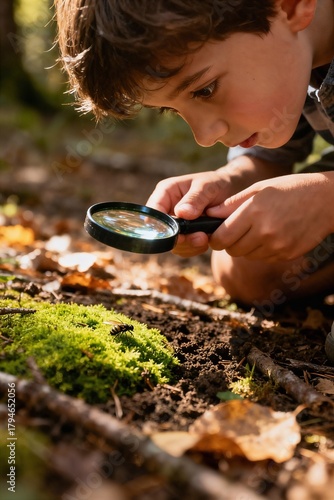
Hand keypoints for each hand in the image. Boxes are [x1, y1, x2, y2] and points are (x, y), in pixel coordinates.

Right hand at [147, 171, 233, 256]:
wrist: (231, 192)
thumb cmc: (217, 184)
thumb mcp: (208, 186)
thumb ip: (195, 198)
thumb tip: (181, 213)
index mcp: (166, 192)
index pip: (153, 212)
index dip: (161, 226)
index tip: (179, 233)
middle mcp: (166, 210)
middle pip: (161, 232)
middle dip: (180, 239)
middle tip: (201, 237)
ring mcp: (174, 225)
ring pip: (172, 243)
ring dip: (189, 245)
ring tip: (206, 238)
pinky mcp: (184, 236)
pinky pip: (183, 249)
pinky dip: (194, 248)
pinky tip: (207, 240)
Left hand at [207, 173, 333, 261]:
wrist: (326, 200)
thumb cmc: (289, 189)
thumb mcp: (259, 188)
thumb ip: (232, 204)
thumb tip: (209, 214)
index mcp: (254, 211)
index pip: (222, 237)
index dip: (215, 238)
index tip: (217, 234)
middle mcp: (264, 232)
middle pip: (232, 250)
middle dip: (230, 243)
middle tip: (237, 230)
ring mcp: (277, 246)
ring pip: (247, 256)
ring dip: (247, 247)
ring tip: (259, 229)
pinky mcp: (286, 255)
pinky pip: (263, 258)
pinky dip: (262, 250)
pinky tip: (273, 234)